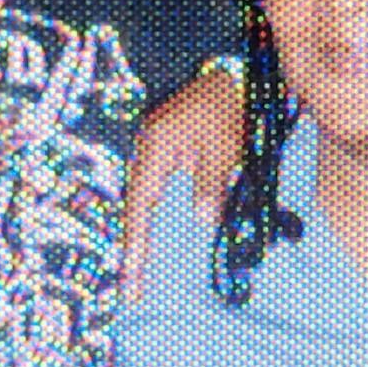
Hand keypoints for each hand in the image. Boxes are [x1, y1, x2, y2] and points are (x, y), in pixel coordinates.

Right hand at [121, 67, 244, 301]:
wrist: (235, 71)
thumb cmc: (230, 105)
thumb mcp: (224, 145)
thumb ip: (211, 182)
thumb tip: (201, 221)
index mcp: (156, 147)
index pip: (141, 205)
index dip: (136, 245)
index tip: (132, 280)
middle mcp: (148, 152)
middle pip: (137, 209)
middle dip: (136, 250)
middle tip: (132, 294)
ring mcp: (156, 152)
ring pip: (147, 204)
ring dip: (147, 238)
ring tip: (143, 279)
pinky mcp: (169, 154)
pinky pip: (160, 193)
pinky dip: (159, 219)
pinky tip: (163, 243)